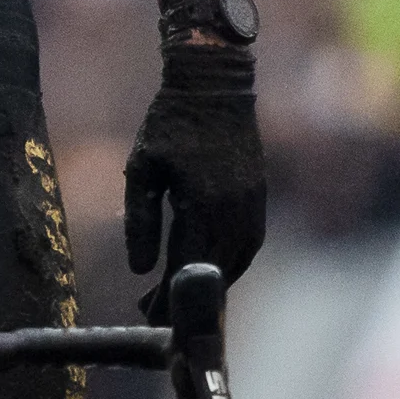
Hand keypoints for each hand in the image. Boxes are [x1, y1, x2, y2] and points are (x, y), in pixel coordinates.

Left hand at [123, 41, 264, 319]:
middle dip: (184, 297)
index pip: (185, 267)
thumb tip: (140, 270)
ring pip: (235, 263)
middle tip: (155, 313)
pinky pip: (249, 245)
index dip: (167, 296)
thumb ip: (140, 220)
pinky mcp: (259, 196)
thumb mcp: (142, 167)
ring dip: (209, 283)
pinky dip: (230, 264)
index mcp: (201, 203)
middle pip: (212, 273)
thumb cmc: (169, 122)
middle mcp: (233, 210)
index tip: (147, 314)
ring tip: (178, 294)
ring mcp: (252, 204)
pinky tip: (210, 267)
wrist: (215, 83)